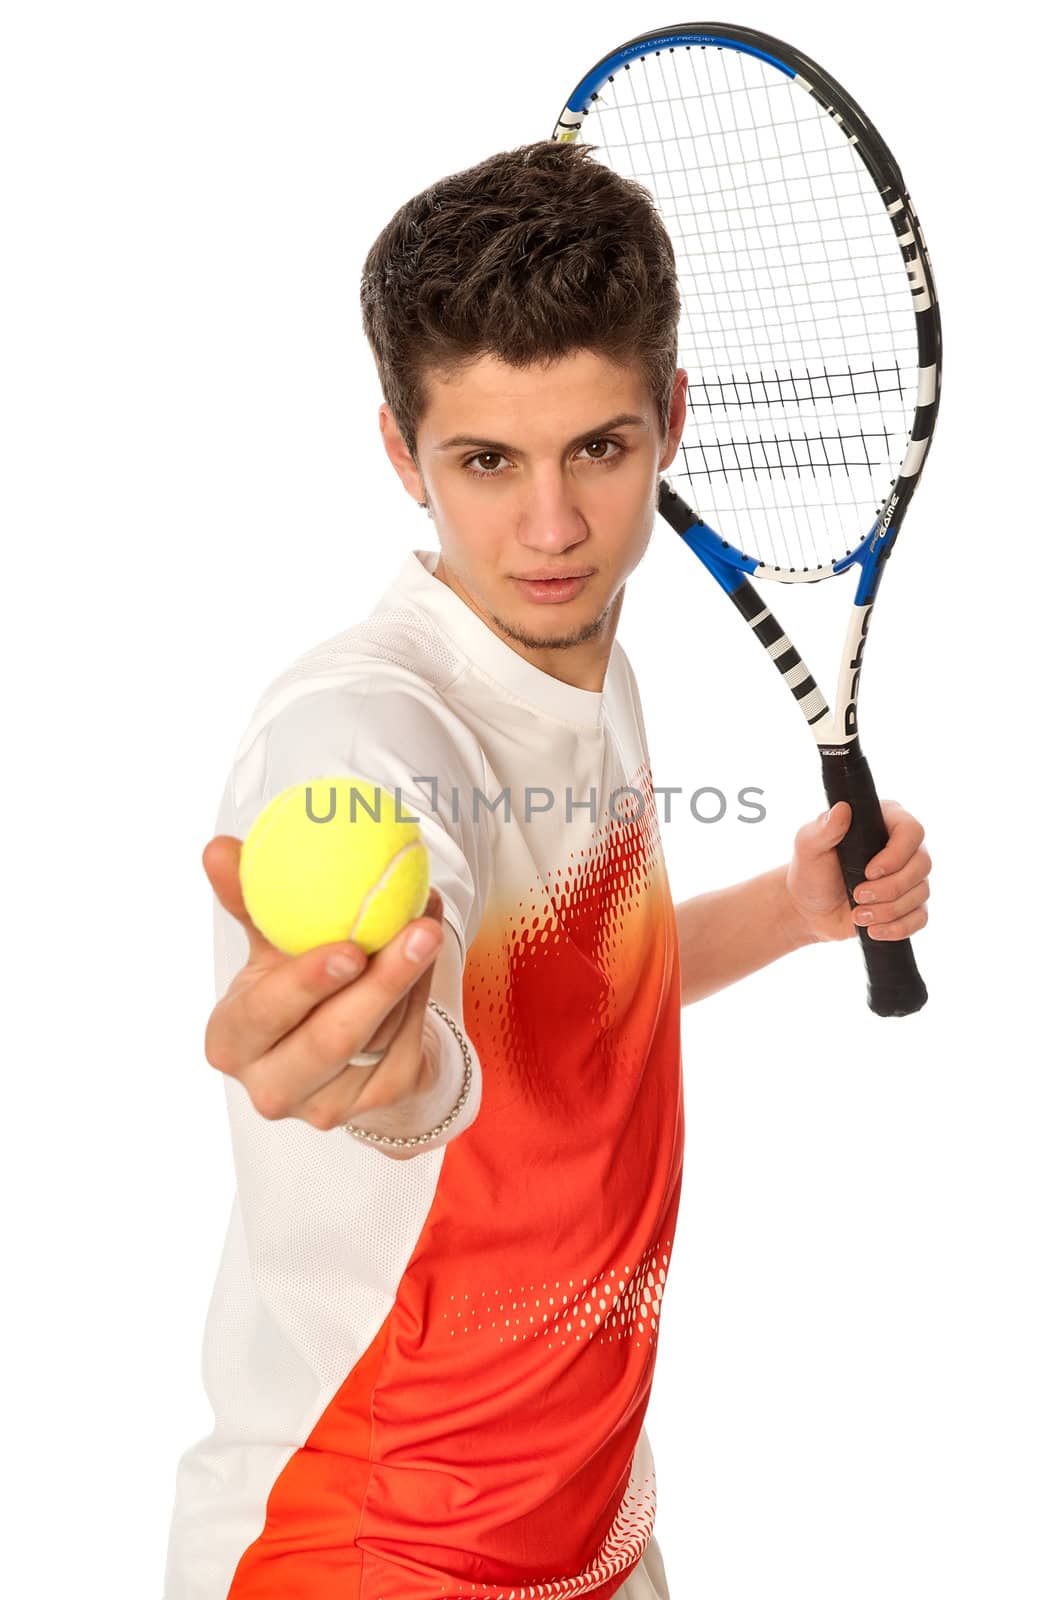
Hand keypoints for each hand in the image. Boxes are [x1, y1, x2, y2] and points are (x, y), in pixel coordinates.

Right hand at [200, 835, 445, 1132]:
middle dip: (379, 985)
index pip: (265, 1015)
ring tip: (429, 924)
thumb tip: (220, 849)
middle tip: (415, 933)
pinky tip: (428, 949)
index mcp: (232, 1042)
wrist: (334, 1044)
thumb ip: (247, 901)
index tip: (348, 949)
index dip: (305, 985)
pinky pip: (406, 1044)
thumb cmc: (289, 987)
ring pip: (378, 1039)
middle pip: (331, 1039)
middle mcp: (272, 1086)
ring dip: (409, 978)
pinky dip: (421, 993)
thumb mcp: (266, 948)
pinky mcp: (375, 1103)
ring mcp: (327, 1105)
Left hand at [784, 798, 931, 944]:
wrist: (808, 909)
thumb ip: (824, 828)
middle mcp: (903, 847)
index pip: (911, 831)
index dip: (896, 855)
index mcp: (884, 822)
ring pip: (921, 893)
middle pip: (922, 864)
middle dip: (890, 888)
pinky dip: (898, 928)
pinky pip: (920, 918)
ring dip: (888, 910)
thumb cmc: (810, 871)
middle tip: (858, 896)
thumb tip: (843, 809)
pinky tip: (874, 930)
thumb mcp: (808, 846)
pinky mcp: (909, 905)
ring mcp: (909, 877)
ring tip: (858, 915)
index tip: (869, 872)